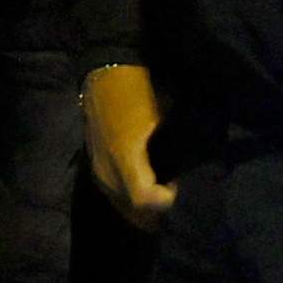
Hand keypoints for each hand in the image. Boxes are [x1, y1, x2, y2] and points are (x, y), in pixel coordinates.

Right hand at [86, 63, 172, 223]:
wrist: (105, 72)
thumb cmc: (138, 90)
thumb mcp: (163, 115)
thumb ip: (175, 142)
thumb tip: (188, 163)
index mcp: (125, 156)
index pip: (143, 199)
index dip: (165, 199)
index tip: (177, 184)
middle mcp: (107, 170)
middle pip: (131, 209)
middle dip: (154, 208)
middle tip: (171, 192)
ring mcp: (98, 170)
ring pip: (120, 204)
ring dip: (140, 205)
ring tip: (160, 191)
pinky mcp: (94, 165)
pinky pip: (112, 193)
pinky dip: (128, 197)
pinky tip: (143, 187)